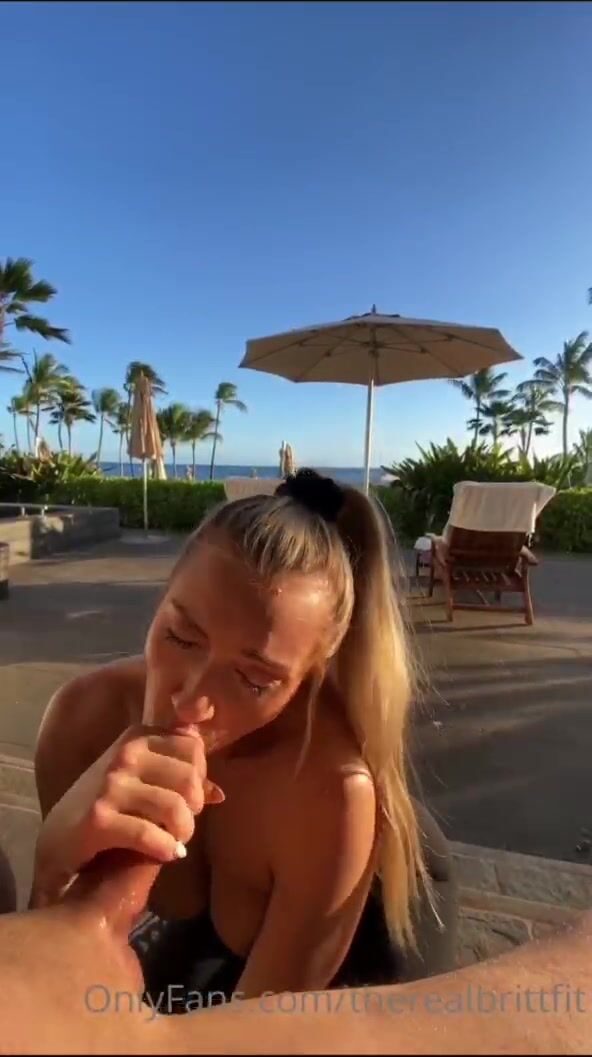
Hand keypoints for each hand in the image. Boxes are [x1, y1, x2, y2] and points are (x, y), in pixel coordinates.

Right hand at [33, 722, 223, 904]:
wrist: (56, 842)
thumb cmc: (105, 808)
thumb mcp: (140, 783)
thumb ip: (177, 781)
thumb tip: (219, 793)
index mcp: (137, 737)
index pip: (193, 747)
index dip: (200, 775)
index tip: (189, 797)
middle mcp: (125, 753)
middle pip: (190, 778)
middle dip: (194, 808)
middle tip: (183, 825)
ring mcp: (111, 784)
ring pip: (175, 807)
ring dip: (183, 831)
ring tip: (177, 841)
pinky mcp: (99, 818)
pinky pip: (150, 834)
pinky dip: (166, 848)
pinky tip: (167, 854)